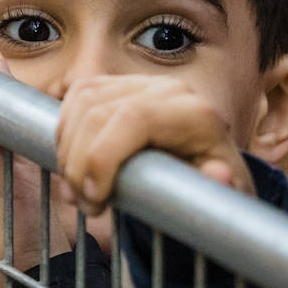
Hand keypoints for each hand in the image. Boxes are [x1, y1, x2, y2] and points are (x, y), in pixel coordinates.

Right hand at [55, 74, 252, 215]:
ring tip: (77, 192)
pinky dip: (65, 132)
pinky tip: (74, 164)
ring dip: (68, 152)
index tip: (95, 198)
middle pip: (99, 112)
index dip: (102, 156)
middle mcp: (168, 90)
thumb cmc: (212, 187)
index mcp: (195, 114)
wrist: (207, 167)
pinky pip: (77, 96)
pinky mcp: (119, 84)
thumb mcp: (222, 196)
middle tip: (85, 205)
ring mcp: (141, 82)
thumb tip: (221, 175)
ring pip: (82, 103)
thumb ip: (218, 188)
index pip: (133, 118)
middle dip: (80, 165)